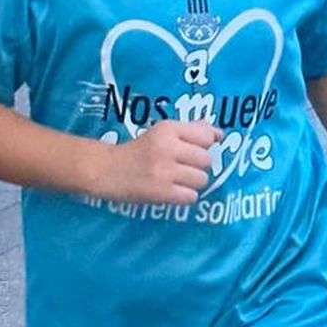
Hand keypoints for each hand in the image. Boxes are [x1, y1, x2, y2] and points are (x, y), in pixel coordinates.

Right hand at [94, 119, 218, 207]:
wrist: (107, 170)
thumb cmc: (138, 150)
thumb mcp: (161, 133)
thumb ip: (190, 130)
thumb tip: (219, 134)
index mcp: (168, 129)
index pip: (206, 136)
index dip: (205, 145)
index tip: (195, 149)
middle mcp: (168, 148)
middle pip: (206, 160)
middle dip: (198, 166)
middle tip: (183, 167)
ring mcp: (165, 171)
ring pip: (202, 180)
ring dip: (193, 182)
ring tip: (177, 180)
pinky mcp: (162, 193)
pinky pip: (191, 197)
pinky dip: (185, 196)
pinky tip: (173, 191)